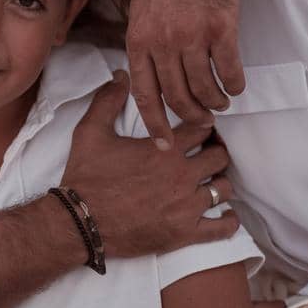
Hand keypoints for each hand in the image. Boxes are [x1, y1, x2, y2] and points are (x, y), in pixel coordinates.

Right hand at [60, 72, 238, 257]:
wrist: (79, 221)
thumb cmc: (86, 176)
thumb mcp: (90, 131)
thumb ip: (107, 100)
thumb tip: (121, 75)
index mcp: (164, 149)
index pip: (202, 128)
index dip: (203, 125)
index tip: (200, 128)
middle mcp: (181, 175)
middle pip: (219, 157)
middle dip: (215, 152)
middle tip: (207, 154)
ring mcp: (186, 205)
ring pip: (224, 189)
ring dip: (220, 183)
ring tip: (210, 182)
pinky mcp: (185, 233)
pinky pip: (222, 227)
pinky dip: (228, 220)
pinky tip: (225, 215)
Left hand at [128, 0, 245, 142]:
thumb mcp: (139, 9)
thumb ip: (143, 43)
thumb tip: (149, 74)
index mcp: (138, 40)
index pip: (144, 94)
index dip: (155, 124)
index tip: (165, 144)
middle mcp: (162, 42)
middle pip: (177, 97)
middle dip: (191, 116)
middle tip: (203, 121)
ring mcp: (192, 36)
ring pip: (205, 88)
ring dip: (216, 102)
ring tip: (221, 103)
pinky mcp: (221, 28)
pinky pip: (230, 69)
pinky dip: (235, 84)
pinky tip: (237, 85)